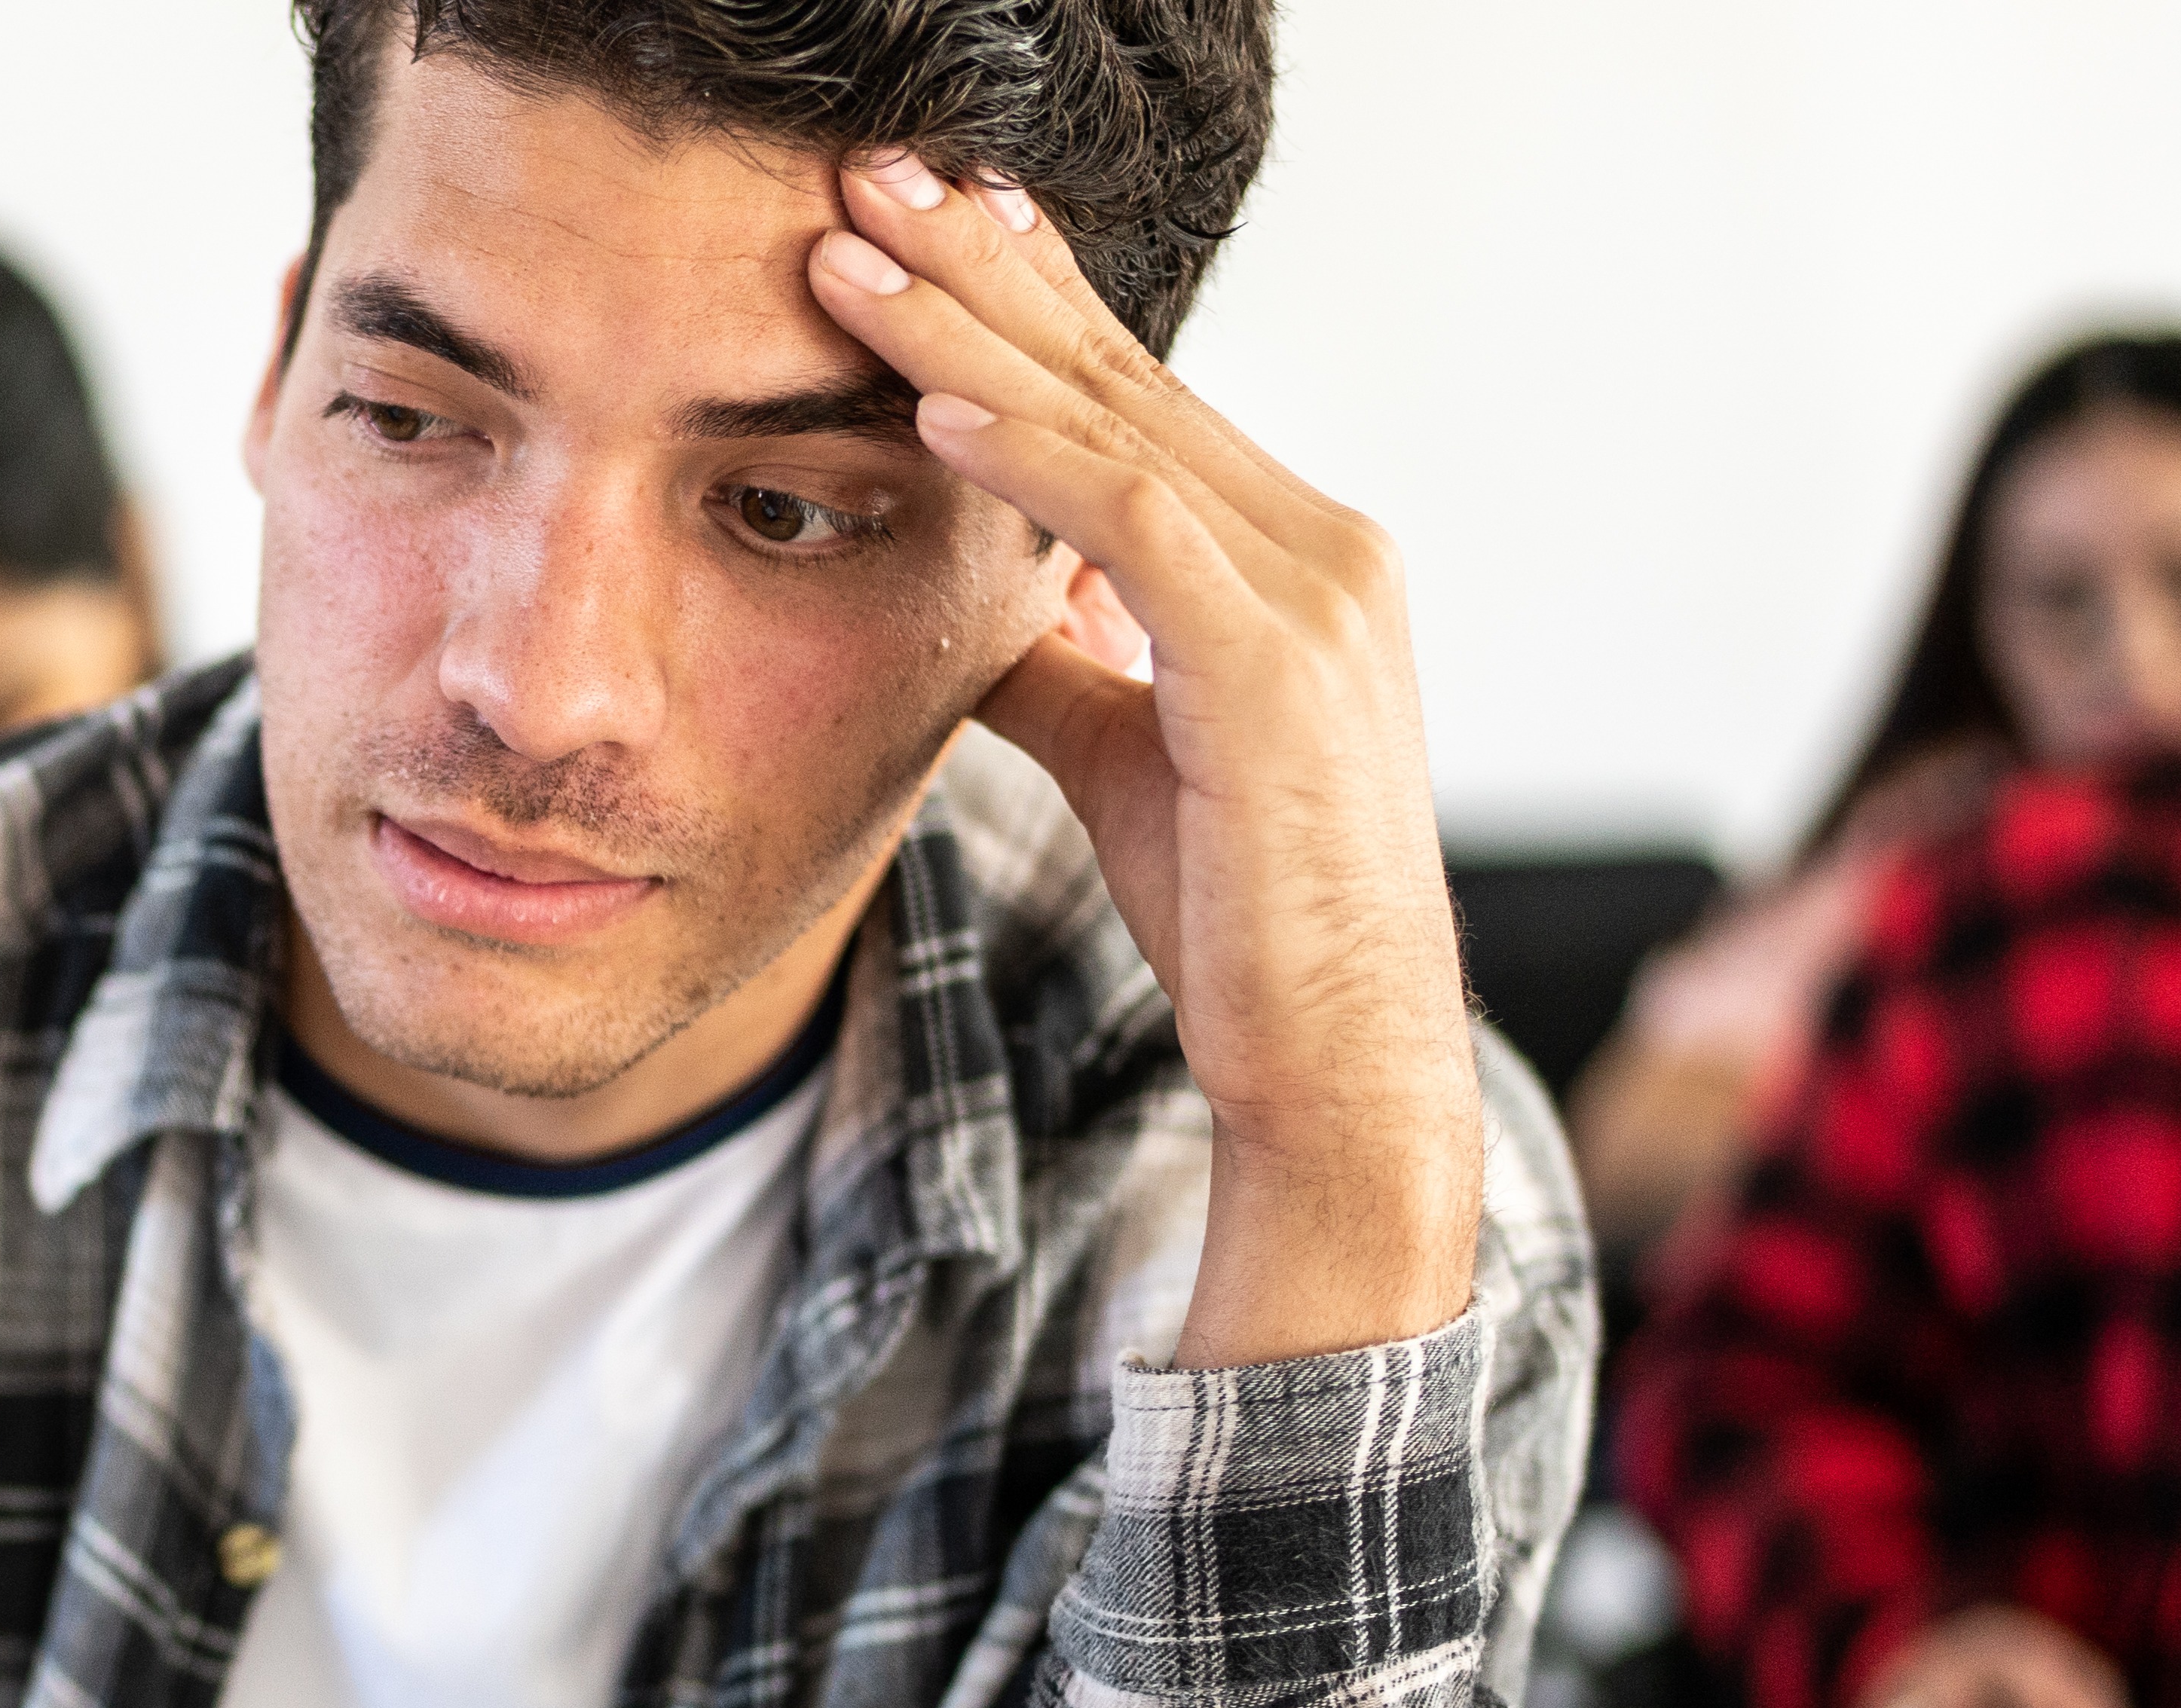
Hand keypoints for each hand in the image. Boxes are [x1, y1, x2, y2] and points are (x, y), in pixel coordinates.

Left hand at [805, 154, 1480, 1367]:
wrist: (1333, 1055)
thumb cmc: (1237, 912)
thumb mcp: (1121, 748)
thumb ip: (1062, 654)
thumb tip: (979, 595)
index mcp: (1288, 555)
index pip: (1132, 393)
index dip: (1023, 298)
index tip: (916, 225)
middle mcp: (1320, 545)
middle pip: (1118, 374)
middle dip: (983, 269)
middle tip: (863, 180)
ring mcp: (1314, 595)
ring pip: (1115, 424)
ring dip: (969, 333)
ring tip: (847, 260)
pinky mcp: (1279, 665)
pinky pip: (1136, 525)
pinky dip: (1030, 460)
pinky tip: (930, 408)